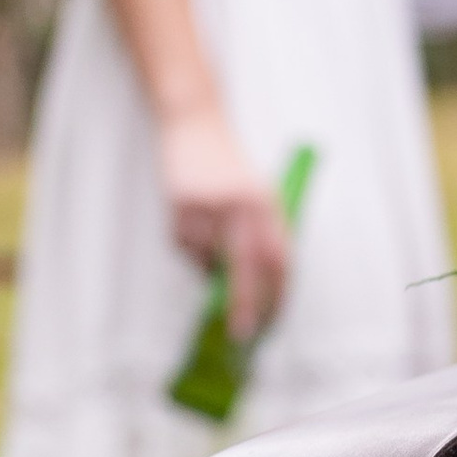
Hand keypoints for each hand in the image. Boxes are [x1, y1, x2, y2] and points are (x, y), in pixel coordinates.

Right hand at [158, 106, 289, 339]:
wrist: (195, 122)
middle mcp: (239, 204)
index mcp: (266, 202)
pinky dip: (192, 249)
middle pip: (246, 268)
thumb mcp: (260, 195)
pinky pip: (186, 249)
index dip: (277, 294)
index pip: (278, 258)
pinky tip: (195, 222)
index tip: (273, 319)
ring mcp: (206, 206)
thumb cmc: (232, 167)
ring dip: (211, 267)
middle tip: (243, 334)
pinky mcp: (178, 208)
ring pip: (208, 261)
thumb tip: (265, 288)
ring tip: (212, 234)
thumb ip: (267, 235)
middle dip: (244, 305)